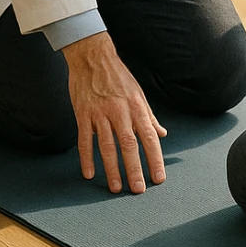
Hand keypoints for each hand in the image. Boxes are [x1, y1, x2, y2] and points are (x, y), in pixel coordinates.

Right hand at [62, 32, 166, 194]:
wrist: (92, 57)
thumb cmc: (118, 76)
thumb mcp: (139, 94)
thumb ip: (149, 117)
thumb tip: (162, 134)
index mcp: (137, 107)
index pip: (149, 138)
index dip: (154, 159)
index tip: (158, 178)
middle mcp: (120, 111)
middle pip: (129, 145)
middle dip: (134, 169)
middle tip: (138, 189)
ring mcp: (100, 113)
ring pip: (107, 146)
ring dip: (112, 169)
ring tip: (116, 188)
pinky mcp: (83, 114)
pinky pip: (85, 140)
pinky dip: (86, 158)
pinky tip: (90, 174)